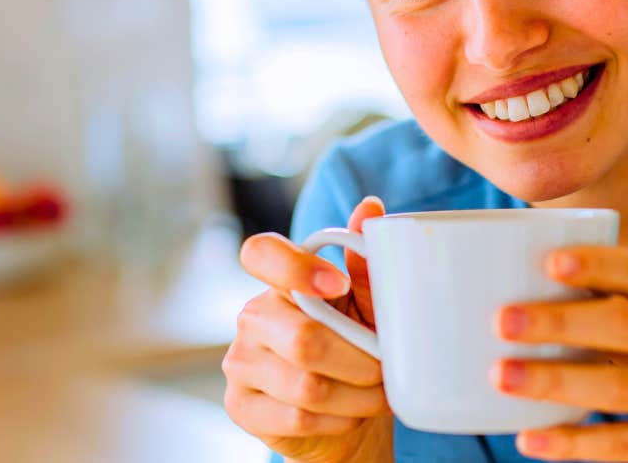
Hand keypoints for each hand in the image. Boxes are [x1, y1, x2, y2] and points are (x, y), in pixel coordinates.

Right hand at [223, 197, 392, 462]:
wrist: (341, 414)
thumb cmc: (353, 348)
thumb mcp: (366, 305)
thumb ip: (367, 262)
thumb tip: (371, 207)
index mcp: (280, 282)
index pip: (261, 253)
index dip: (295, 266)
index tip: (338, 283)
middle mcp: (253, 316)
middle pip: (303, 338)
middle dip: (360, 360)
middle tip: (387, 369)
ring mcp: (240, 362)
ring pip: (306, 384)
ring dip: (357, 395)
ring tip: (379, 395)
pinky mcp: (241, 406)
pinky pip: (297, 416)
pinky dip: (339, 420)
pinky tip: (351, 415)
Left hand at [491, 246, 627, 461]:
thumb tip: (537, 278)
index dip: (598, 265)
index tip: (548, 261)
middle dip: (562, 320)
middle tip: (502, 320)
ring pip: (622, 386)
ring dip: (556, 381)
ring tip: (501, 374)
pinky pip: (623, 446)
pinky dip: (573, 442)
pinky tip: (530, 438)